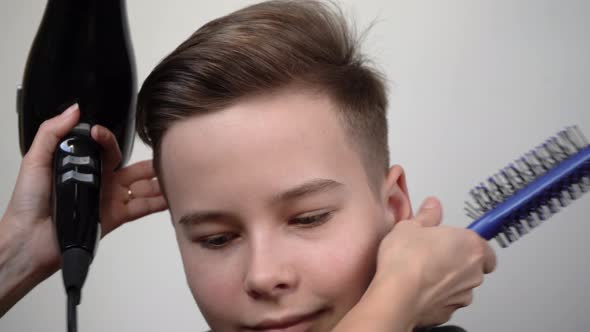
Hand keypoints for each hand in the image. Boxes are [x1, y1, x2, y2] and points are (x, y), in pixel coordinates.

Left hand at [2, 103, 167, 275]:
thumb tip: (74, 110)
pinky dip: (158, 203)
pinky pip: (141, 207)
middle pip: (133, 168)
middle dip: (150, 163)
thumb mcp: (35, 160)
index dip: (108, 139)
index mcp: (84, 166)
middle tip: (165, 154)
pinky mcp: (115, 217)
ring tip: (175, 175)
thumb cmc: (28, 202)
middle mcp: (101, 181)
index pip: (106, 148)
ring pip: (142, 187)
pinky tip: (170, 197)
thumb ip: (52, 132)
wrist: (29, 238)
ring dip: (159, 182)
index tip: (100, 133)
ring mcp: (110, 199)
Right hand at [373, 197, 495, 327]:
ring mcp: (462, 294)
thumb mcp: (410, 226)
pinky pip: (446, 301)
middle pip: (473, 264)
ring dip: (446, 279)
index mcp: (470, 245)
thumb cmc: (406, 261)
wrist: (396, 296)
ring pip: (460, 285)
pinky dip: (435, 296)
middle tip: (432, 252)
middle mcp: (473, 272)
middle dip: (456, 259)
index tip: (451, 238)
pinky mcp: (448, 312)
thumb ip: (427, 216)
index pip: (482, 243)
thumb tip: (432, 207)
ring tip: (420, 271)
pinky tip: (416, 288)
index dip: (464, 241)